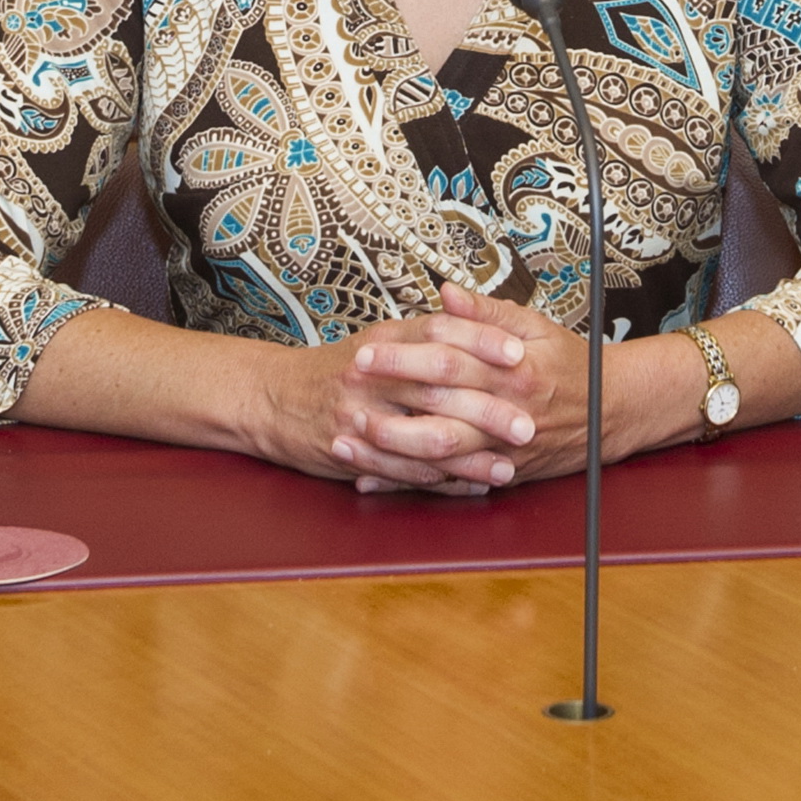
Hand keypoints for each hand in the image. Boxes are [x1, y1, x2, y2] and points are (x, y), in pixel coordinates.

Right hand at [245, 299, 549, 497]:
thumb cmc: (337, 369)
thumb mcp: (380, 340)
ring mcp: (360, 414)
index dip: (482, 341)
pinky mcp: (350, 452)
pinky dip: (440, 483)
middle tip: (528, 422)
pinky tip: (469, 486)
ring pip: (423, 437)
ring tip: (507, 466)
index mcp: (386, 339)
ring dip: (471, 457)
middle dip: (488, 408)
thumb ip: (428, 331)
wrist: (272, 397)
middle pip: (438, 385)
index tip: (520, 354)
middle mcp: (373, 373)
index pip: (441, 331)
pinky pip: (403, 472)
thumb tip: (475, 314)